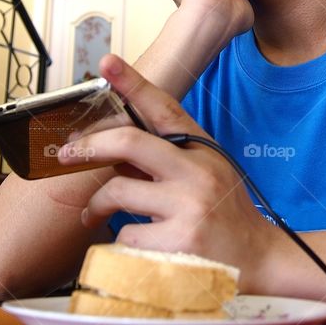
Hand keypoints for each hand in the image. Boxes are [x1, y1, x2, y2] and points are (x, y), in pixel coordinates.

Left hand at [58, 54, 282, 291]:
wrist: (260, 262)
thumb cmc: (224, 216)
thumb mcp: (205, 175)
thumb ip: (165, 159)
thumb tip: (111, 148)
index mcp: (203, 151)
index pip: (164, 108)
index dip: (132, 83)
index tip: (107, 62)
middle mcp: (198, 173)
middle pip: (129, 141)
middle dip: (88, 146)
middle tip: (65, 155)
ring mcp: (189, 208)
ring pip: (117, 192)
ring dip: (97, 207)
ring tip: (94, 216)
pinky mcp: (177, 244)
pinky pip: (124, 236)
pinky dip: (122, 243)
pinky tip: (138, 250)